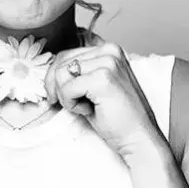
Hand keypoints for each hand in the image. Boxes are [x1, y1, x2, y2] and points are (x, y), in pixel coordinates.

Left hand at [43, 41, 163, 159]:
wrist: (138, 137)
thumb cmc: (116, 117)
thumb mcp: (94, 86)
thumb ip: (77, 73)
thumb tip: (50, 72)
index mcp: (108, 50)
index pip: (66, 55)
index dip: (55, 78)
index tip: (58, 95)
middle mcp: (109, 51)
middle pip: (60, 62)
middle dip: (57, 88)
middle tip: (72, 104)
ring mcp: (108, 63)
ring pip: (61, 74)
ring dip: (66, 96)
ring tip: (86, 106)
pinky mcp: (103, 78)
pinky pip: (67, 88)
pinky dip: (71, 104)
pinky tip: (89, 110)